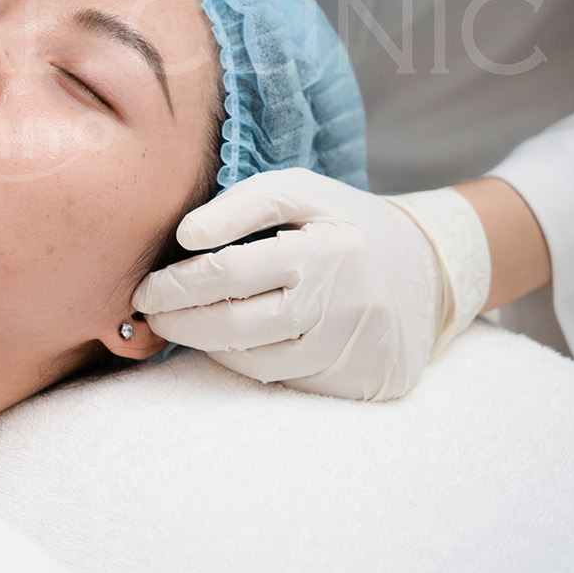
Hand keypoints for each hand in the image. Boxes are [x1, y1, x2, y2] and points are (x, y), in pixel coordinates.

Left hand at [133, 168, 490, 399]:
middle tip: (150, 312)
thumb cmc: (344, 223)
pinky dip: (242, 362)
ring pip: (254, 360)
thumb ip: (241, 204)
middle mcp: (342, 303)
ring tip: (178, 324)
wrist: (428, 270)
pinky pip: (281, 378)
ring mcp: (352, 348)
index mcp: (325, 249)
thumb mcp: (301, 192)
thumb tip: (185, 237)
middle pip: (235, 326)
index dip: (177, 284)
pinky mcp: (360, 381)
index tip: (146, 285)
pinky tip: (224, 342)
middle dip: (178, 321)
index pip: (230, 272)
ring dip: (204, 345)